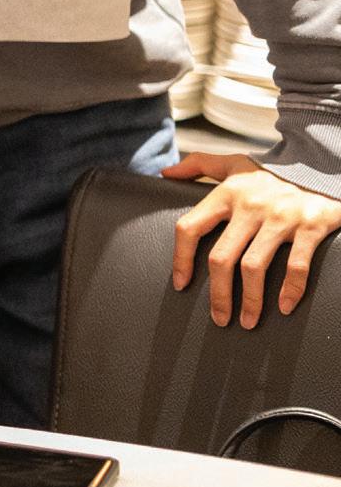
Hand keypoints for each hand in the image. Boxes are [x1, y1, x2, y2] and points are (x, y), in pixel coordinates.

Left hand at [164, 153, 340, 326]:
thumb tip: (165, 172)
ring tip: (248, 321)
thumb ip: (199, 166)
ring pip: (254, 267)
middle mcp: (249, 206)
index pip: (190, 227)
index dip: (181, 258)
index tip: (180, 284)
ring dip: (250, 300)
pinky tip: (284, 307)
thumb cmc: (272, 175)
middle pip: (221, 257)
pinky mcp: (310, 227)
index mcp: (226, 193)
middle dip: (217, 293)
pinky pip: (296, 265)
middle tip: (219, 319)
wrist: (320, 169)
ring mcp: (280, 217)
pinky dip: (290, 290)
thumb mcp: (234, 165)